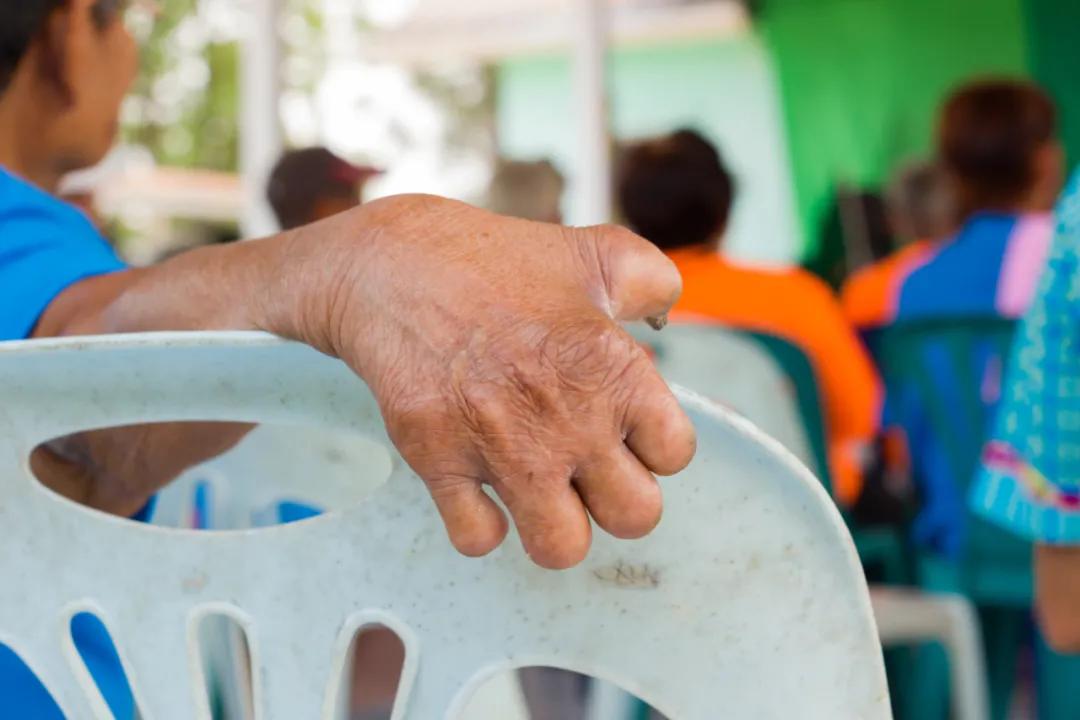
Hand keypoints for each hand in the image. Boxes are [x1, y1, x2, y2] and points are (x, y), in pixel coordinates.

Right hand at [276, 195, 696, 568]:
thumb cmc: (497, 262)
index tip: (622, 428)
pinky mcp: (440, 462)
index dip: (651, 444)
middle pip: (636, 517)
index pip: (674, 454)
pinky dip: (482, 524)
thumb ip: (653, 280)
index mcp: (614, 370)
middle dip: (616, 498)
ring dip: (556, 527)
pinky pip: (478, 539)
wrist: (396, 267)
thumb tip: (665, 320)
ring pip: (562, 548)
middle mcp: (568, 418)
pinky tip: (482, 486)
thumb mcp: (595, 251)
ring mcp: (502, 447)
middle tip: (587, 468)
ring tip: (540, 490)